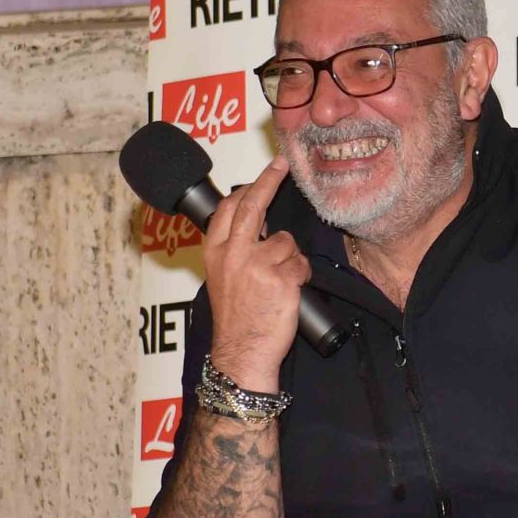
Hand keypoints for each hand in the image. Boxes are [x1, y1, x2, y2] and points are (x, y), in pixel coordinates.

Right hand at [204, 156, 311, 391]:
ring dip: (291, 260)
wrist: (242, 353)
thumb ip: (235, 250)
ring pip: (287, 243)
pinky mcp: (281, 279)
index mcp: (215, 252)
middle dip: (270, 180)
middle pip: (254, 206)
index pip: (230, 209)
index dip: (248, 188)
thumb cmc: (237, 320)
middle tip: (283, 164)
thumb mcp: (222, 278)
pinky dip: (301, 277)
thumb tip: (259, 225)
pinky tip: (289, 294)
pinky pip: (302, 265)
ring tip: (279, 284)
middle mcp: (233, 254)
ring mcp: (257, 265)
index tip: (265, 171)